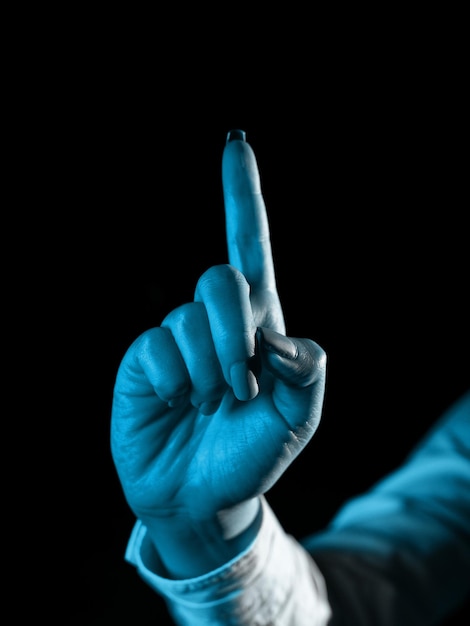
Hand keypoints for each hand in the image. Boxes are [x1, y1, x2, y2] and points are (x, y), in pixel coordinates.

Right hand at [111, 131, 325, 575]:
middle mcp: (215, 322)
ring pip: (191, 317)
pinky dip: (177, 379)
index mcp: (258, 325)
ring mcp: (177, 338)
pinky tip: (177, 401)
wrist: (199, 494)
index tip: (234, 144)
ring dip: (211, 367)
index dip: (241, 197)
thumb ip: (306, 375)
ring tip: (210, 403)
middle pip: (222, 277)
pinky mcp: (145, 358)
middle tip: (240, 385)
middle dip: (235, 331)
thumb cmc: (249, 455)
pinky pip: (159, 346)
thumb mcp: (296, 421)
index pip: (250, 247)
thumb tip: (281, 338)